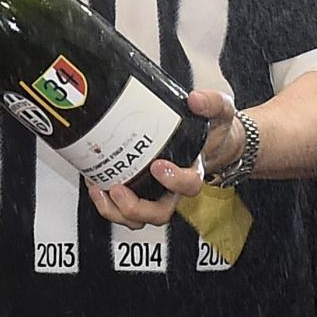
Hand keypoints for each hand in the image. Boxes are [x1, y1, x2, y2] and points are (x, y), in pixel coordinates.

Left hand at [85, 90, 241, 228]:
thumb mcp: (220, 111)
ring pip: (139, 217)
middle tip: (119, 190)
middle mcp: (175, 188)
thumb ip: (212, 103)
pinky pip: (124, 208)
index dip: (174, 181)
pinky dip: (108, 203)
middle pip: (160, 212)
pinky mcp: (140, 190)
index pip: (189, 185)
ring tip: (100, 190)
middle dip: (136, 207)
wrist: (210, 138)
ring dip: (117, 210)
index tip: (158, 166)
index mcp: (194, 171)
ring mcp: (157, 192)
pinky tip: (95, 183)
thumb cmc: (212, 129)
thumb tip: (195, 100)